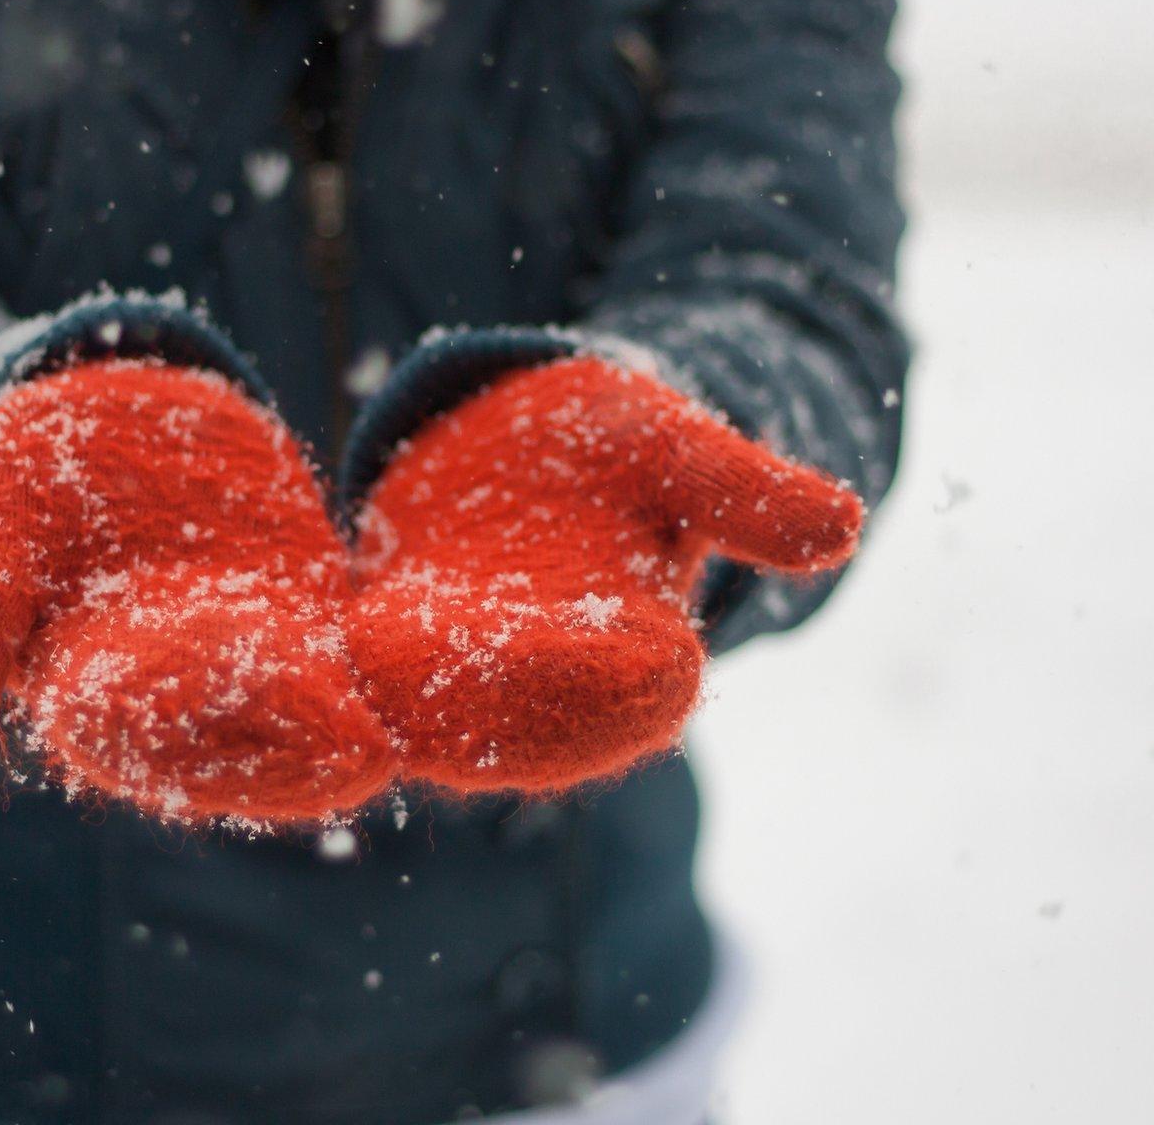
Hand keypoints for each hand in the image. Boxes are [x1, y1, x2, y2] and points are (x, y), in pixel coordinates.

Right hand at [0, 359, 393, 824]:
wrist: (102, 430)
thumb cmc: (26, 485)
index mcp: (96, 696)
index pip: (146, 730)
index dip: (201, 726)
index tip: (246, 723)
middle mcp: (189, 700)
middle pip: (247, 733)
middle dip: (302, 741)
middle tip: (366, 749)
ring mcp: (260, 662)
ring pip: (319, 700)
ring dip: (366, 710)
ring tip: (414, 716)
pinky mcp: (317, 619)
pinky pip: (367, 645)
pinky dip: (407, 652)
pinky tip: (470, 645)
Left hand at [347, 356, 862, 792]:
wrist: (524, 439)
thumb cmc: (623, 447)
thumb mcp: (681, 451)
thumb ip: (748, 496)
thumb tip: (844, 528)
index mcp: (643, 657)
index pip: (635, 692)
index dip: (610, 684)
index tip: (584, 671)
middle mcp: (552, 688)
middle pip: (524, 714)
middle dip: (484, 703)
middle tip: (447, 683)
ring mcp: (467, 679)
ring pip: (438, 705)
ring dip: (402, 698)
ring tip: (365, 671)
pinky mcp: (391, 648)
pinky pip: (366, 670)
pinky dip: (343, 668)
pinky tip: (309, 650)